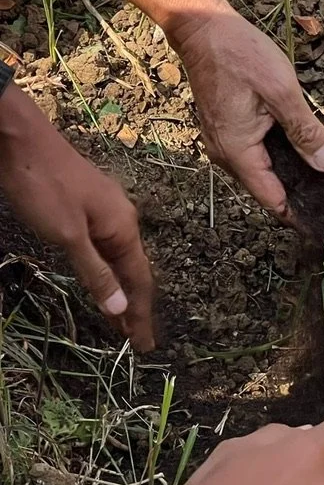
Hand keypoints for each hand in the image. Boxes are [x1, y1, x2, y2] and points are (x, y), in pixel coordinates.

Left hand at [0, 86, 154, 350]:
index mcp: (124, 228)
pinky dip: (106, 271)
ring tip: (118, 319)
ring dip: (120, 290)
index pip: (140, 281)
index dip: (140, 315)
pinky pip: (105, 248)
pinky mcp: (86, 207)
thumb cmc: (43, 186)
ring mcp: (105, 212)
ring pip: (119, 260)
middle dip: (134, 307)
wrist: (19, 139)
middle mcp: (123, 220)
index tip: (144, 346)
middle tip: (134, 340)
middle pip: (134, 272)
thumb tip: (120, 309)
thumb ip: (95, 272)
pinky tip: (100, 277)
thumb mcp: (67, 235)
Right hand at [171, 10, 323, 219]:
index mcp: (237, 152)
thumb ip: (306, 132)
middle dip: (312, 185)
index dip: (301, 213)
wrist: (203, 26)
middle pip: (276, 184)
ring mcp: (231, 141)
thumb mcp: (281, 92)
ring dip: (308, 163)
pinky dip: (295, 146)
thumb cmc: (239, 54)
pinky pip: (268, 147)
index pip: (273, 199)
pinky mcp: (237, 127)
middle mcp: (230, 154)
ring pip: (275, 164)